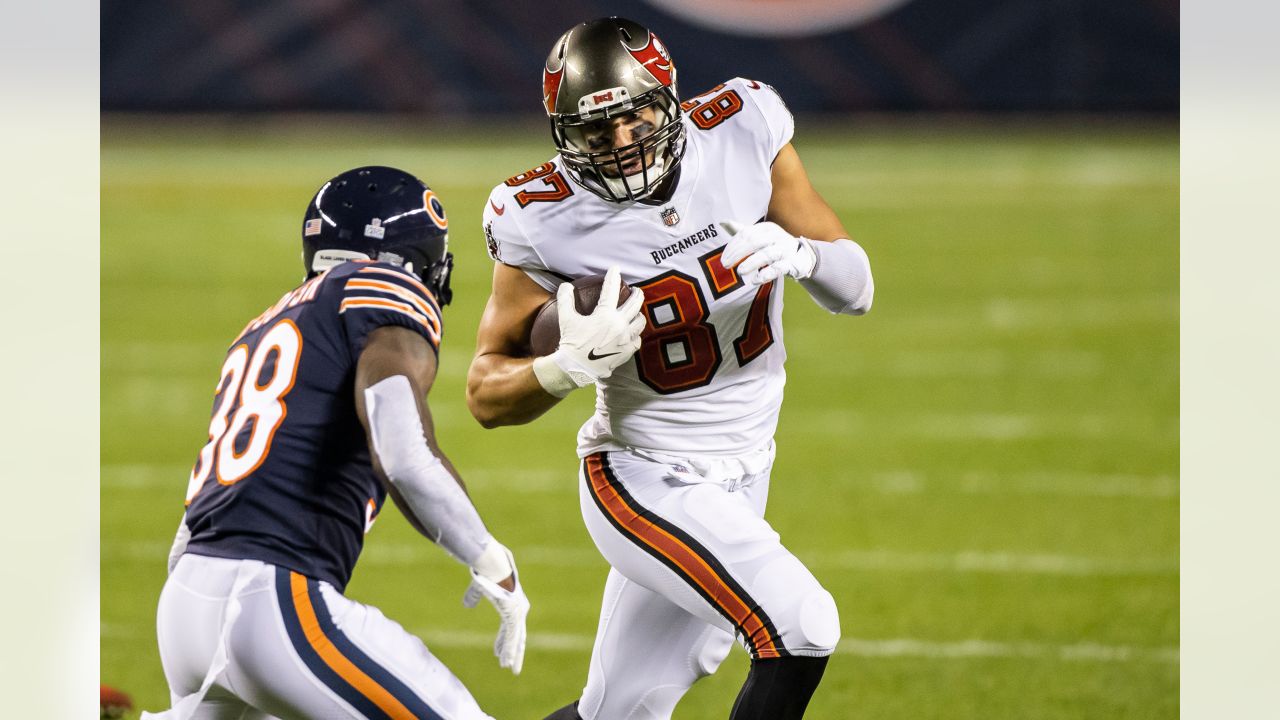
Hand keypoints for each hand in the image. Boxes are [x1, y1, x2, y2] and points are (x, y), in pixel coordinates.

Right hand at [463, 540, 529, 673]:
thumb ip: (474, 597)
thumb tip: (467, 606)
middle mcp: (519, 610)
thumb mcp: (479, 587)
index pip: (510, 628)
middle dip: (514, 652)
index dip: (503, 641)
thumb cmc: (487, 572)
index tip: (498, 653)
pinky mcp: (514, 614)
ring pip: (516, 640)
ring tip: (509, 669)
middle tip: (512, 667)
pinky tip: (507, 661)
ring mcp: (518, 613)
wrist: (493, 564)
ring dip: (512, 655)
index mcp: (513, 604)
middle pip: (518, 636)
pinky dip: (509, 650)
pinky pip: (512, 637)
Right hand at [548, 266, 645, 388]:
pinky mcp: (627, 352)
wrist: (576, 369)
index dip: (613, 277)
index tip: (615, 269)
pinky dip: (635, 335)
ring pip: (640, 321)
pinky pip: (637, 340)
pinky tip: (632, 333)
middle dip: (637, 293)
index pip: (611, 290)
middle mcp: (619, 325)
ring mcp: (625, 339)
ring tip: (634, 312)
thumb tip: (566, 286)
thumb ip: (566, 300)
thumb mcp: (566, 319)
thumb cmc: (571, 343)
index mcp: (605, 315)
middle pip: (635, 303)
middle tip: (635, 290)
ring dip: (638, 314)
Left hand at [719, 221, 816, 284]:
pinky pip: (778, 268)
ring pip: (766, 254)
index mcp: (766, 228)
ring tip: (740, 271)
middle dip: (738, 253)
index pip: (746, 234)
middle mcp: (776, 236)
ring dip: (752, 262)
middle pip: (754, 242)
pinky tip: (755, 280)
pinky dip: (766, 274)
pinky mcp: (791, 263)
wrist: (802, 257)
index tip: (724, 257)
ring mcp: (784, 249)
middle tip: (725, 264)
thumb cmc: (774, 246)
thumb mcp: (759, 236)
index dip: (733, 245)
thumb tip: (722, 222)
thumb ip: (742, 230)